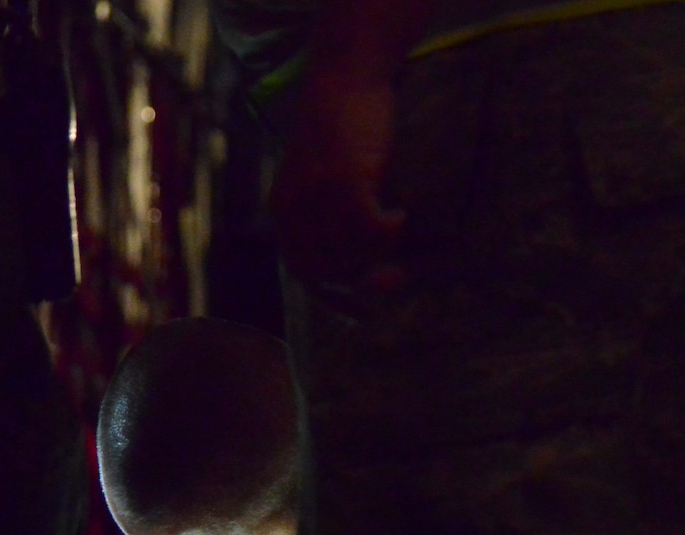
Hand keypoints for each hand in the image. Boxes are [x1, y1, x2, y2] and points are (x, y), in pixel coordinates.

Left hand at [271, 66, 406, 297]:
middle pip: (328, 269)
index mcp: (284, 211)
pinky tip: (400, 212)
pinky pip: (371, 229)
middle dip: (362, 280)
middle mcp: (295, 210)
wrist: (344, 78)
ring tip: (396, 226)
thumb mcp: (319, 176)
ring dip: (380, 250)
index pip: (303, 270)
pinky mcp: (345, 183)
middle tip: (396, 275)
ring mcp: (318, 198)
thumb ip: (324, 214)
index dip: (333, 293)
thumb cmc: (339, 126)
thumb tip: (356, 263)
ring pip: (352, 252)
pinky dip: (389, 228)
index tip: (363, 305)